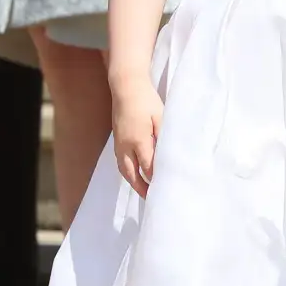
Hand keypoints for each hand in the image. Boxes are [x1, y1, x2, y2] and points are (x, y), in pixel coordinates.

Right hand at [112, 76, 163, 198]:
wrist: (126, 86)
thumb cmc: (147, 100)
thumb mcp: (161, 117)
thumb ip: (164, 138)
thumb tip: (169, 156)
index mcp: (139, 140)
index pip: (148, 167)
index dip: (156, 180)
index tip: (167, 189)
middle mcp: (126, 145)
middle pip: (132, 174)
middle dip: (141, 188)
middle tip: (152, 199)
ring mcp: (119, 143)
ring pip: (124, 170)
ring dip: (133, 182)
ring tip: (144, 191)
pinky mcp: (117, 140)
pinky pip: (121, 162)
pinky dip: (128, 172)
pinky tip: (136, 175)